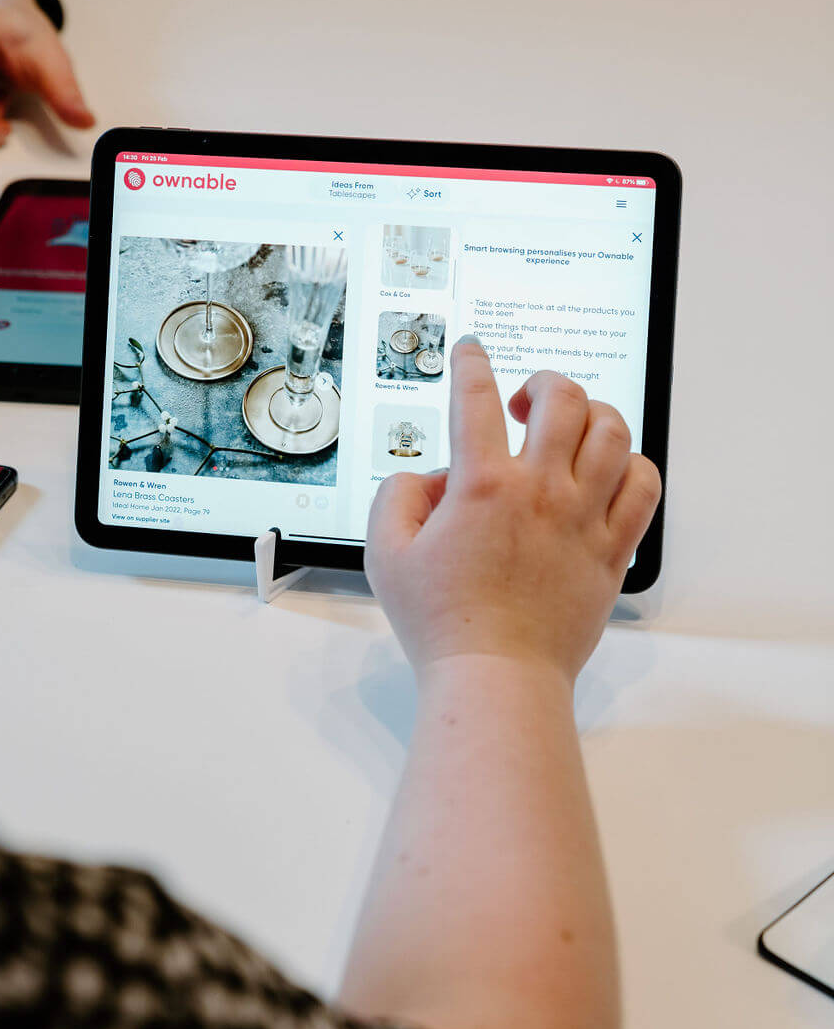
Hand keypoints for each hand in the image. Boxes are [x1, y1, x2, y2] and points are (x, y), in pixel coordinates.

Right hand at [365, 339, 660, 682]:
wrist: (495, 678)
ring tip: (572, 428)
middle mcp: (539, 493)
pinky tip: (610, 470)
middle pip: (564, 399)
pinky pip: (643, 487)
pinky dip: (633, 465)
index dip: (471, 363)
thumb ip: (397, 498)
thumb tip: (431, 478)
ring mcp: (582, 520)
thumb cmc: (442, 624)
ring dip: (593, 414)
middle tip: (525, 401)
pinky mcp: (611, 551)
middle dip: (543, 383)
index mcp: (482, 488)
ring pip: (613, 433)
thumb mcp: (386, 555)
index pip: (476, 399)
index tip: (472, 350)